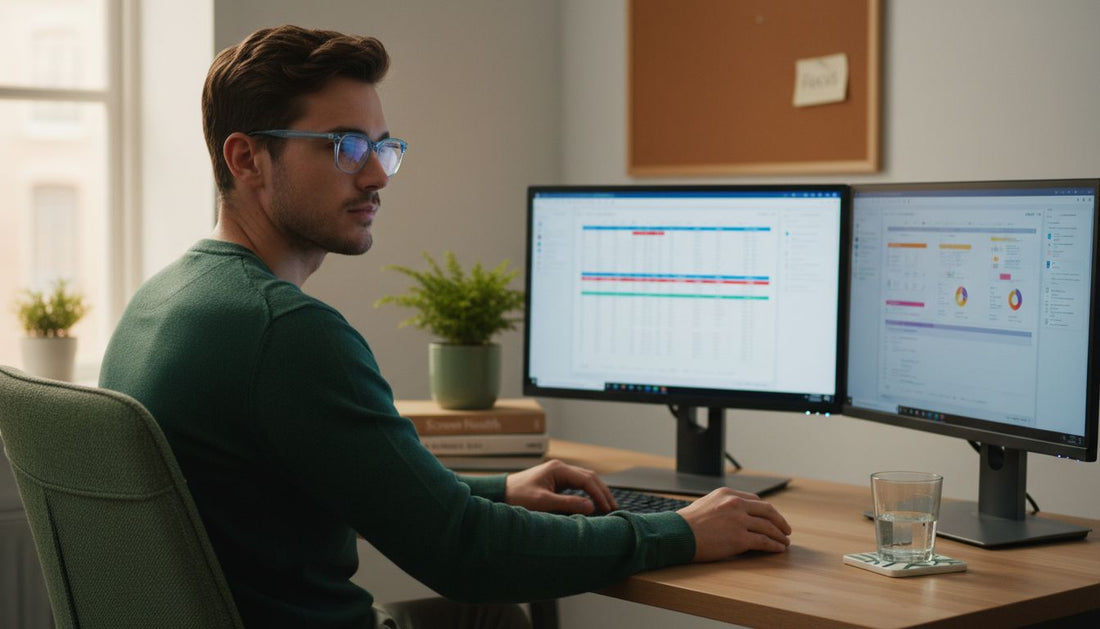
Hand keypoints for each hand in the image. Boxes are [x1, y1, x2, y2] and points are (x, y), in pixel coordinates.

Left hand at [505, 459, 617, 514]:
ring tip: (607, 507)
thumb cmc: (517, 497)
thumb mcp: (542, 502)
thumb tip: (591, 506)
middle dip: (602, 492)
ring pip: (584, 480)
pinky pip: (576, 486)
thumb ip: (567, 504)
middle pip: (589, 477)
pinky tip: (592, 504)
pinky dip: (587, 493)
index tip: (608, 509)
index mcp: (558, 469)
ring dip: (596, 492)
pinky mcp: (555, 482)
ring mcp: (558, 474)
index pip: (587, 480)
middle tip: (613, 508)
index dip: (599, 494)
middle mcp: (560, 468)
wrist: (500, 494)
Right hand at [676, 487, 791, 560]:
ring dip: (780, 535)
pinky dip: (774, 546)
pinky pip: (764, 541)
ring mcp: (739, 521)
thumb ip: (723, 506)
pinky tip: (778, 549)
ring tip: (785, 542)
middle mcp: (735, 504)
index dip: (767, 511)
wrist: (677, 534)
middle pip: (767, 511)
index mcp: (727, 494)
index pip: (755, 500)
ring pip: (768, 527)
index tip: (772, 518)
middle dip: (780, 521)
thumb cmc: (687, 523)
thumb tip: (737, 515)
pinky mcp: (739, 538)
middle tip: (786, 530)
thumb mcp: (706, 504)